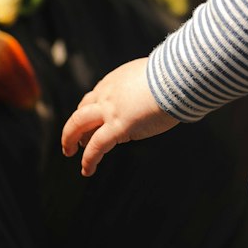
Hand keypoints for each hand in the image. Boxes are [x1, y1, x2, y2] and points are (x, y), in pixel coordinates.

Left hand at [61, 58, 177, 176]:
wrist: (176, 77)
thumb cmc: (173, 77)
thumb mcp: (150, 78)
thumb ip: (145, 88)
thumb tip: (155, 96)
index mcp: (114, 82)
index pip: (94, 98)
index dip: (89, 113)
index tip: (91, 125)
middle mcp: (107, 94)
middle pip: (81, 112)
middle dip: (73, 128)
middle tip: (71, 141)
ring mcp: (110, 110)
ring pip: (78, 125)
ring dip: (71, 140)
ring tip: (70, 153)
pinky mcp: (119, 126)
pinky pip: (96, 146)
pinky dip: (88, 159)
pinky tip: (87, 170)